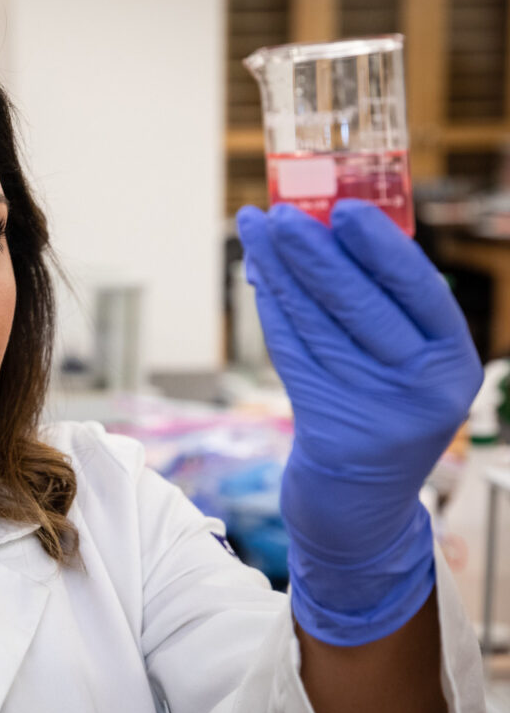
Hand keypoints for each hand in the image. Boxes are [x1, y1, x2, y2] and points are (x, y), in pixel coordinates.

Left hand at [237, 200, 480, 644]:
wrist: (361, 505)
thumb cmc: (385, 414)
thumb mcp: (411, 369)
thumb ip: (391, 311)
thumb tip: (336, 227)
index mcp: (455, 364)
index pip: (419, 290)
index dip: (380, 246)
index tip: (344, 208)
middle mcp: (423, 389)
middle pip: (358, 303)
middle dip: (313, 251)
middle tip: (281, 211)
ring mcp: (375, 411)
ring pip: (316, 322)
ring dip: (281, 269)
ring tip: (257, 228)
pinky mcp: (329, 427)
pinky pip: (291, 351)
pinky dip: (272, 307)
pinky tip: (257, 273)